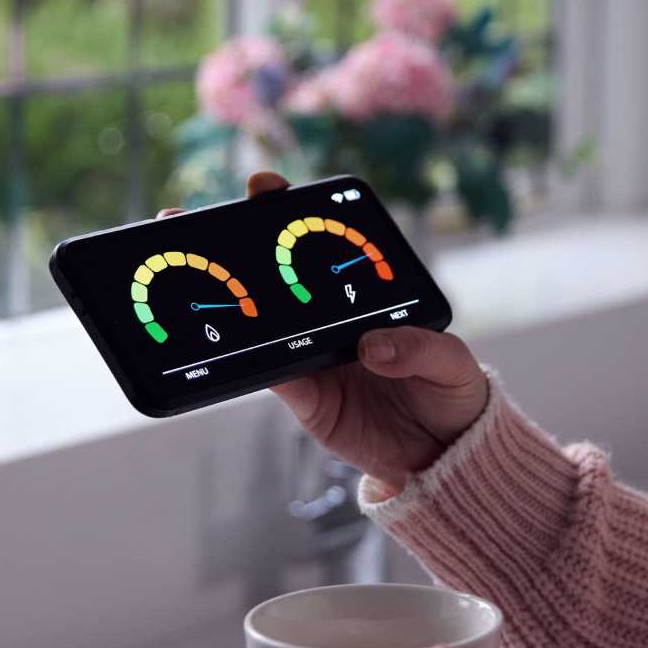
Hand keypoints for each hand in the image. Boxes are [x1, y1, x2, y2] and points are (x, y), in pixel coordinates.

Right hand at [158, 172, 488, 490]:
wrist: (444, 458)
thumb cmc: (452, 395)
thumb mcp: (452, 363)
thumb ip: (420, 348)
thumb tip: (373, 346)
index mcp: (367, 296)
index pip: (327, 246)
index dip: (294, 213)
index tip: (267, 189)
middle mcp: (332, 321)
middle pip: (281, 276)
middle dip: (240, 243)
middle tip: (202, 219)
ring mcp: (312, 356)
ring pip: (262, 321)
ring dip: (229, 298)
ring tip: (195, 271)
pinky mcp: (305, 399)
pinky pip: (268, 376)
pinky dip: (244, 362)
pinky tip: (223, 342)